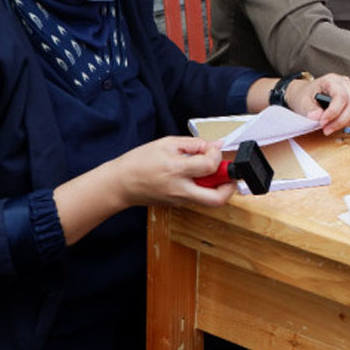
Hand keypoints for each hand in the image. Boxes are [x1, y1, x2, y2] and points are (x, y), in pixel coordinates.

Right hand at [111, 136, 235, 208]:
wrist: (120, 184)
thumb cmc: (139, 162)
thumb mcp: (167, 144)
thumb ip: (194, 144)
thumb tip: (215, 145)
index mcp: (176, 170)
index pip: (210, 166)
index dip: (217, 156)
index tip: (213, 149)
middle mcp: (180, 190)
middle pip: (218, 199)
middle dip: (229, 186)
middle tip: (227, 174)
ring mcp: (180, 201)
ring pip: (210, 201)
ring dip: (217, 187)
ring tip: (210, 173)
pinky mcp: (178, 205)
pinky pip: (199, 198)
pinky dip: (204, 188)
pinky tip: (196, 177)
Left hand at [288, 73, 349, 135]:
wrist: (304, 93)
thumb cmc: (304, 95)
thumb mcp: (302, 102)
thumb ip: (311, 109)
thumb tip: (320, 116)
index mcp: (331, 80)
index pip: (341, 96)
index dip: (334, 112)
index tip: (322, 122)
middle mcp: (344, 84)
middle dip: (339, 121)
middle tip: (325, 129)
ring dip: (342, 123)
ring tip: (328, 127)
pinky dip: (346, 123)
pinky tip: (334, 123)